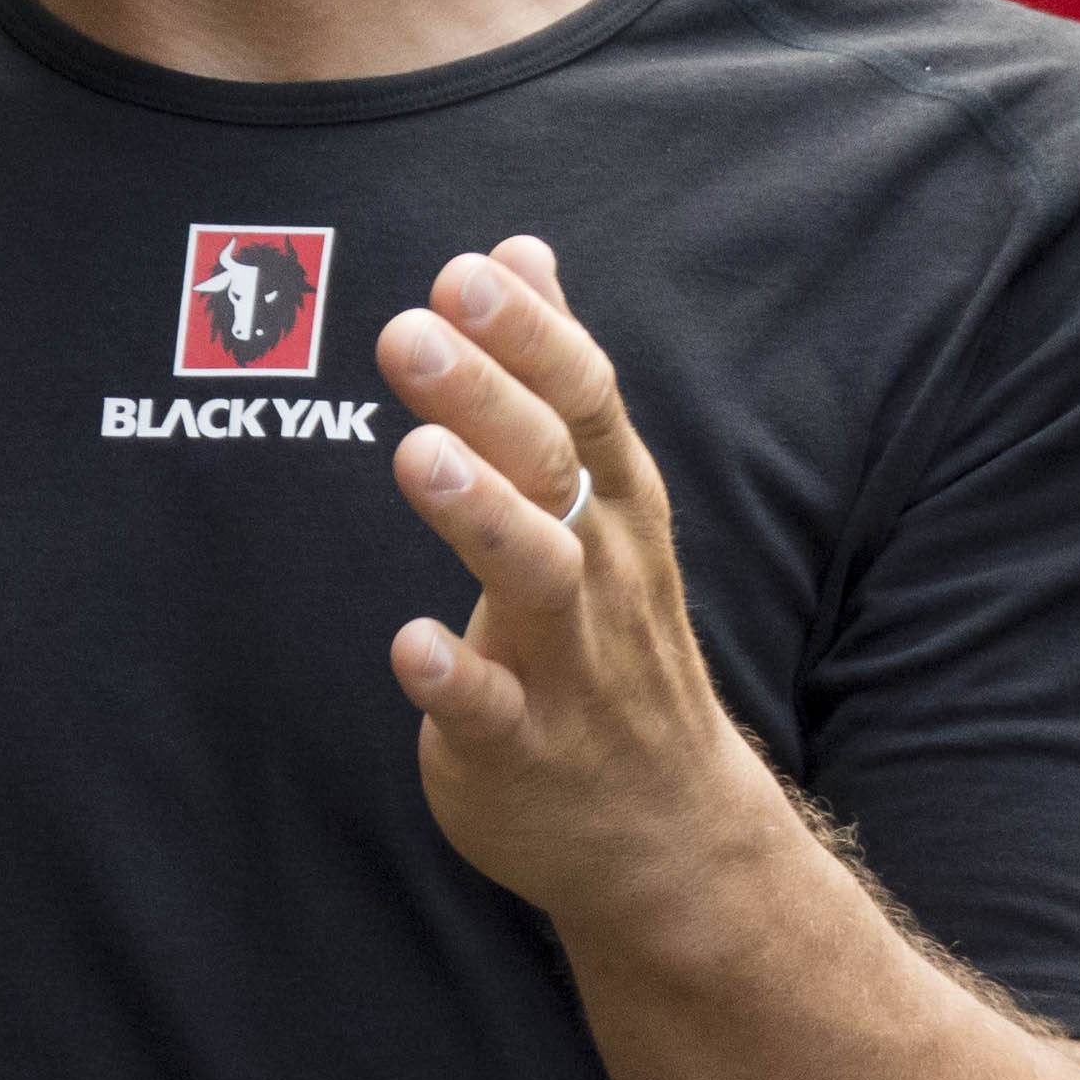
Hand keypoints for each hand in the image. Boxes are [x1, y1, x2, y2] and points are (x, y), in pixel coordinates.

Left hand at [374, 239, 760, 919]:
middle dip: (487, 397)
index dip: (530, 335)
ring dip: (479, 515)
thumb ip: (552, 374)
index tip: (468, 270)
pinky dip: (453, 678)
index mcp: (615, 504)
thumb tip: (520, 247)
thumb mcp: (604, 496)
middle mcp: (602, 570)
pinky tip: (409, 644)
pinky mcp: (522, 748)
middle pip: (553, 469)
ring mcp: (569, 663)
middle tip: (411, 331)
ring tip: (416, 456)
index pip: (584, 400)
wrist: (671, 832)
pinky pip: (491, 712)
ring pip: (535, 578)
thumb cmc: (615, 636)